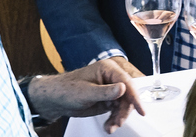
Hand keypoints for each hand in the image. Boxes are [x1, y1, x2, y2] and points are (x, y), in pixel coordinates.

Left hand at [28, 59, 146, 131]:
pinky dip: (114, 120)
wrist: (54, 100)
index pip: (127, 82)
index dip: (135, 97)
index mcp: (108, 69)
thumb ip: (106, 91)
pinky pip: (117, 111)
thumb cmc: (65, 90)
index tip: (140, 110)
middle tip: (118, 122)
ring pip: (123, 105)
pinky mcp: (108, 100)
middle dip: (124, 111)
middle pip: (128, 96)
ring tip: (111, 126)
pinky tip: (108, 125)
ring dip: (118, 118)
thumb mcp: (86, 92)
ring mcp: (110, 90)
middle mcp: (112, 78)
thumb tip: (123, 88)